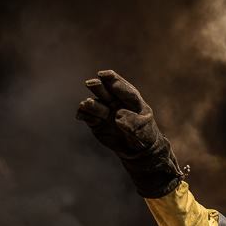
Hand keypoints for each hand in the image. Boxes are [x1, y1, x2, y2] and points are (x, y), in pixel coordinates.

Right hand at [76, 70, 182, 196]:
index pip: (123, 88)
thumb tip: (117, 116)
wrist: (137, 151)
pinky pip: (87, 116)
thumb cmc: (144, 136)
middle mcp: (116, 102)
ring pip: (95, 103)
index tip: (104, 75)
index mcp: (131, 100)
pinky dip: (83, 114)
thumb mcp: (143, 130)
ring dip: (90, 104)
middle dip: (98, 86)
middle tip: (91, 83)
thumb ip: (132, 122)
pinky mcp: (96, 122)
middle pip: (105, 91)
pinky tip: (80, 115)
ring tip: (87, 104)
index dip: (114, 81)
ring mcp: (105, 111)